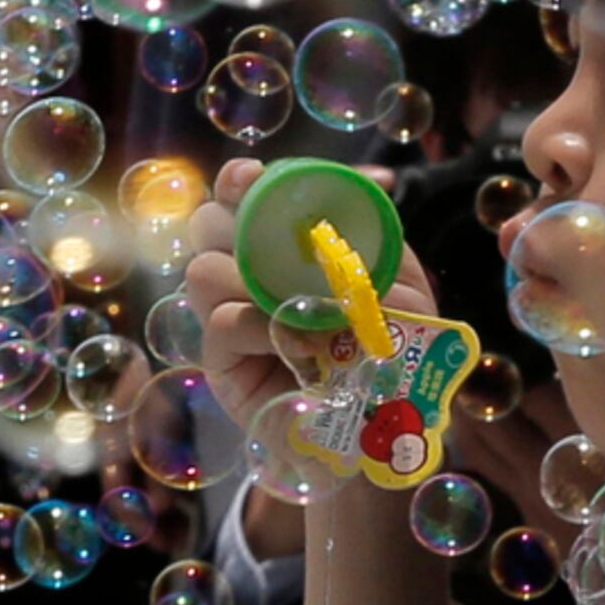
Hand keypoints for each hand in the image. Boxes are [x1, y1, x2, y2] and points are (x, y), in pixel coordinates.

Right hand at [177, 158, 439, 440]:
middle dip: (230, 220)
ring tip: (299, 302)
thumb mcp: (402, 288)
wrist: (383, 427)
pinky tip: (297, 341)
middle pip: (206, 223)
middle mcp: (246, 276)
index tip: (253, 177)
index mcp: (282, 248)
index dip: (239, 180)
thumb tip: (376, 184)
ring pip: (202, 270)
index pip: (239, 196)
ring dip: (248, 275)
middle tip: (268, 238)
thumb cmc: (393, 352)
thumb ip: (381, 242)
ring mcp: (228, 319)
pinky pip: (220, 323)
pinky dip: (258, 323)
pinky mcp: (222, 365)